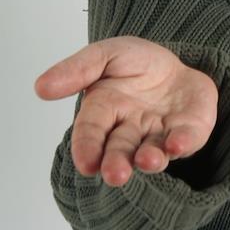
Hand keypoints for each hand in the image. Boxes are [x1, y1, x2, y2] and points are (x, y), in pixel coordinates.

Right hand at [34, 36, 219, 187]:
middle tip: (115, 176)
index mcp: (104, 111)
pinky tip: (176, 145)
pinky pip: (187, 140)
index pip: (90, 132)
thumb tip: (40, 87)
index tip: (86, 163)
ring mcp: (160, 133)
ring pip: (152, 152)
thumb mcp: (105, 54)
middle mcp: (130, 130)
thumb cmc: (135, 62)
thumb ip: (77, 70)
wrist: (176, 62)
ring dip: (150, 159)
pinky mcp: (190, 131)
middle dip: (116, 164)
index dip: (87, 148)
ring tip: (146, 161)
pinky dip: (182, 143)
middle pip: (120, 151)